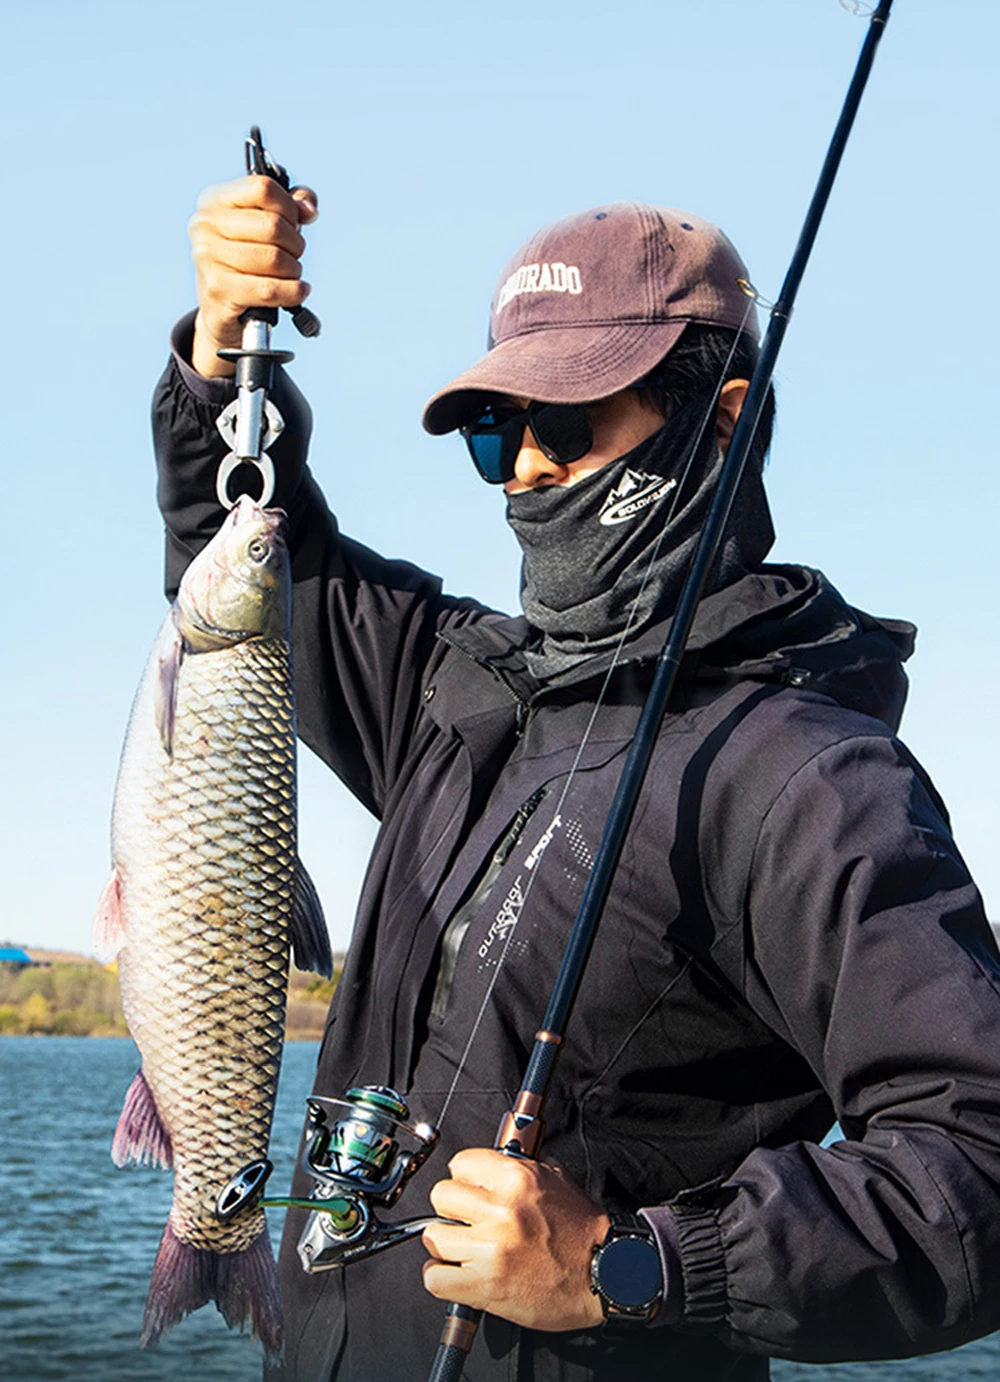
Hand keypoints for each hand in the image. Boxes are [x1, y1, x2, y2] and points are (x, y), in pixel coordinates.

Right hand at [187, 175, 317, 377]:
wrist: (219, 307)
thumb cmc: (246, 259)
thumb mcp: (263, 223)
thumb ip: (292, 203)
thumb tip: (309, 209)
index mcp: (214, 200)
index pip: (263, 189)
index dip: (289, 207)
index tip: (294, 222)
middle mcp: (205, 225)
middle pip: (273, 226)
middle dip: (295, 244)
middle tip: (294, 254)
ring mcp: (207, 257)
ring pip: (274, 259)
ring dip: (294, 270)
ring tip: (290, 274)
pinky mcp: (217, 289)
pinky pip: (269, 290)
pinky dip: (293, 292)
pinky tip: (299, 291)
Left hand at [422, 1148, 609, 1331]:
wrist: (604, 1275)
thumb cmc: (583, 1232)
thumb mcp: (558, 1180)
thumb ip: (523, 1167)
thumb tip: (496, 1160)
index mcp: (518, 1179)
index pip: (460, 1163)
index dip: (465, 1178)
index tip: (472, 1191)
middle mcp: (501, 1211)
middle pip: (441, 1197)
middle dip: (452, 1210)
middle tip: (468, 1222)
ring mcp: (490, 1250)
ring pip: (434, 1237)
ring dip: (447, 1245)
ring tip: (465, 1250)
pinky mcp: (485, 1286)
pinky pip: (435, 1277)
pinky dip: (442, 1278)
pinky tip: (460, 1274)